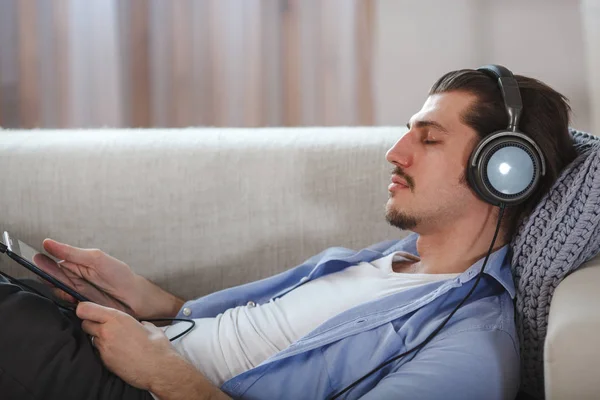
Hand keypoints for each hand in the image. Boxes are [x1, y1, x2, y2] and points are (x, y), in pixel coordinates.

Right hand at [40, 239, 183, 318]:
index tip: (37, 258)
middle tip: (44, 274)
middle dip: (48, 275)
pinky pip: (65, 304)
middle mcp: (75, 277)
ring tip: (66, 289)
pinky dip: (66, 301)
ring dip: (58, 290)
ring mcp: (77, 292)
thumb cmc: (121, 276)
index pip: (56, 260)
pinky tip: (72, 299)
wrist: (137, 299)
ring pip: (58, 290)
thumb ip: (72, 253)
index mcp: (79, 263)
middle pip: (53, 276)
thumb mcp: (96, 260)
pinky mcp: (80, 306)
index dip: (46, 261)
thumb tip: (48, 243)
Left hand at [77, 302, 177, 390]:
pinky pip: (99, 352)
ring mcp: (104, 348)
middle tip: (104, 326)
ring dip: (100, 338)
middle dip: (91, 324)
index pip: (86, 309)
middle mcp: (107, 332)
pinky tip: (118, 352)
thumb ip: (140, 323)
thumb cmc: (156, 346)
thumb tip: (141, 324)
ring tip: (116, 341)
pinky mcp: (105, 361)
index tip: (88, 311)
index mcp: (117, 318)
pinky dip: (105, 350)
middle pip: (85, 324)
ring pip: (92, 339)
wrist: (158, 369)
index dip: (84, 309)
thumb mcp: (149, 327)